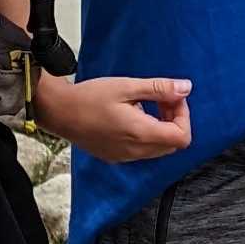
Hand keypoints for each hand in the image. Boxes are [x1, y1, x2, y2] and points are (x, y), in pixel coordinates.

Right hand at [42, 71, 191, 164]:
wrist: (58, 112)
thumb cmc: (89, 97)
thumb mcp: (127, 87)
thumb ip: (159, 89)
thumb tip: (186, 88)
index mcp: (140, 134)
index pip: (181, 136)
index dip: (183, 115)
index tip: (171, 97)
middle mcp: (135, 151)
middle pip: (172, 143)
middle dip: (173, 119)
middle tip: (160, 98)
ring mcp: (125, 157)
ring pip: (159, 148)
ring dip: (160, 127)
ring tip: (143, 105)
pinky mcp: (116, 156)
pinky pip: (143, 150)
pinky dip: (146, 134)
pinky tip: (130, 116)